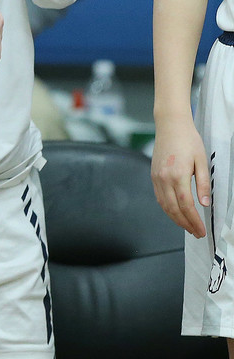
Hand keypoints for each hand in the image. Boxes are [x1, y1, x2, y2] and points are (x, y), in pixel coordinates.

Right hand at [151, 117, 209, 237]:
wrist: (170, 126)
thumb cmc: (188, 140)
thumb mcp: (202, 161)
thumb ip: (203, 184)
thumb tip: (205, 203)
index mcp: (178, 175)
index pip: (186, 205)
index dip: (194, 221)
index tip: (201, 231)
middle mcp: (164, 178)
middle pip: (173, 209)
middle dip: (185, 224)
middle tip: (196, 233)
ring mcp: (156, 177)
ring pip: (164, 205)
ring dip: (175, 219)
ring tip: (187, 227)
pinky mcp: (153, 175)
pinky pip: (158, 197)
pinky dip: (167, 208)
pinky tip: (175, 213)